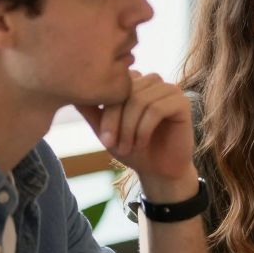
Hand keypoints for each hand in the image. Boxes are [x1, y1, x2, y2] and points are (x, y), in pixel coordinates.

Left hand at [78, 70, 195, 201]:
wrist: (159, 171)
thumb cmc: (133, 148)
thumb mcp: (105, 129)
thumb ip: (91, 110)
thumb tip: (71, 93)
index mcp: (134, 82)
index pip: (113, 85)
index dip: (105, 111)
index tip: (103, 139)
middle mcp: (152, 81)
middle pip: (125, 91)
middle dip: (115, 120)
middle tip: (111, 145)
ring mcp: (169, 90)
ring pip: (139, 100)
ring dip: (129, 127)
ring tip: (126, 147)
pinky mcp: (182, 102)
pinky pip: (157, 109)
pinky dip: (144, 129)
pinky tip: (142, 144)